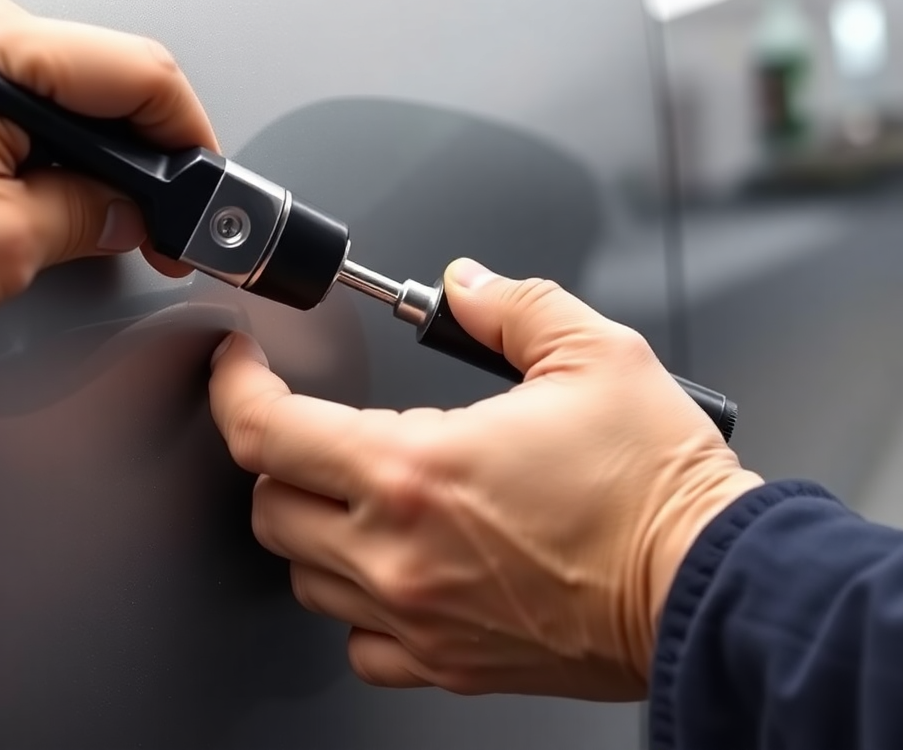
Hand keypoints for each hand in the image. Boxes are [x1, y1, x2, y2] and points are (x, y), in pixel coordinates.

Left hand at [0, 0, 217, 351]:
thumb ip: (90, 217)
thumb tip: (134, 215)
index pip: (142, 76)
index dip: (193, 139)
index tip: (209, 192)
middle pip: (104, 79)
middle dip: (147, 155)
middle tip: (160, 225)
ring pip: (58, 95)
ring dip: (94, 158)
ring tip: (96, 223)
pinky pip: (8, 105)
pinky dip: (42, 153)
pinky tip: (41, 200)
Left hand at [210, 259, 762, 699]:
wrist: (709, 587)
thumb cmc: (656, 484)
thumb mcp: (593, 353)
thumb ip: (511, 304)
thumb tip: (467, 284)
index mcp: (419, 468)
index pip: (269, 429)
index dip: (235, 386)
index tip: (238, 364)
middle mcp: (401, 551)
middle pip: (270, 503)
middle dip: (275, 452)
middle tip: (307, 421)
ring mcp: (419, 615)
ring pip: (304, 572)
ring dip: (312, 521)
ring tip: (353, 487)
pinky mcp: (449, 660)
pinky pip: (358, 639)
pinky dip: (354, 596)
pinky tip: (391, 561)